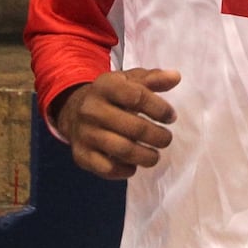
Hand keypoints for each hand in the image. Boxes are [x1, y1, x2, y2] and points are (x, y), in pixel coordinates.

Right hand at [55, 68, 180, 179]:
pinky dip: (125, 170)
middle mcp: (91, 109)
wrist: (73, 110)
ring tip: (155, 155)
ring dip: (146, 156)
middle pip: (133, 127)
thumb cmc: (111, 95)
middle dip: (157, 136)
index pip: (137, 97)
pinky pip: (107, 168)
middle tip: (166, 139)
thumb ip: (153, 78)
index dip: (159, 109)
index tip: (171, 117)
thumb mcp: (129, 80)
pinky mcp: (81, 155)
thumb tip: (175, 77)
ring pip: (122, 150)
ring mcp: (85, 133)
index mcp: (106, 86)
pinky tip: (133, 165)